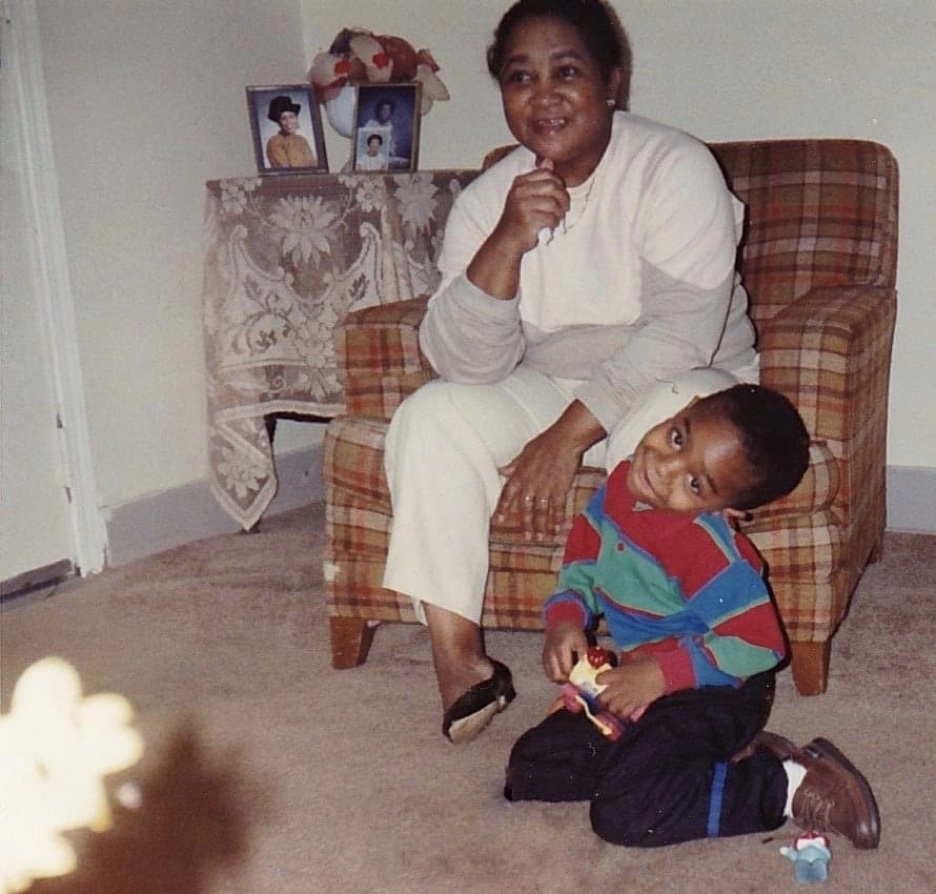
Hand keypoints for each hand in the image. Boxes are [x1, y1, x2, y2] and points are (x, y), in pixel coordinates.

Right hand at [495, 158, 570, 253]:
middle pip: (553, 187)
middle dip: (563, 199)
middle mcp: (520, 191)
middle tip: (564, 208)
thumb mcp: (525, 195)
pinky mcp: (528, 220)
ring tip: (556, 219)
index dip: (559, 184)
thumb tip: (548, 160)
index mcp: (520, 182)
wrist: (506, 241)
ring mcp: (523, 205)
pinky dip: (554, 223)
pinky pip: (551, 218)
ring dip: (559, 213)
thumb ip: (538, 178)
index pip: (547, 173)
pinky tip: (550, 226)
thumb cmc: (519, 219)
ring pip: (554, 204)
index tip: (559, 195)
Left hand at [495, 401, 604, 540]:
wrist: (565, 438)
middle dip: (525, 524)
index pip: (507, 495)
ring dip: (540, 526)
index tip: (498, 520)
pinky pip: (558, 508)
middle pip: (525, 509)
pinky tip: (559, 528)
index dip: (503, 509)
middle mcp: (530, 484)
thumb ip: (514, 465)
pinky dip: (558, 519)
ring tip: (540, 538)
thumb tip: (501, 471)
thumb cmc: (546, 442)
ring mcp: (545, 487)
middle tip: (526, 537)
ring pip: (540, 512)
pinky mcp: (560, 488)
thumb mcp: (525, 452)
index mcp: (520, 474)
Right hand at [543, 622, 588, 682]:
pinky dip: (556, 675)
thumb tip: (589, 669)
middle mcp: (550, 654)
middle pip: (557, 677)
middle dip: (567, 680)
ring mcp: (545, 657)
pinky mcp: (543, 659)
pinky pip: (548, 673)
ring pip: (551, 677)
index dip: (575, 677)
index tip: (582, 678)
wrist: (561, 625)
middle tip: (575, 679)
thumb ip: (585, 655)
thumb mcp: (582, 641)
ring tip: (569, 675)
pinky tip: (563, 670)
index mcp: (561, 649)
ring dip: (561, 679)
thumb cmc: (573, 633)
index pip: (567, 670)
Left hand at [596, 656, 665, 719]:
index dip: (599, 680)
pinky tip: (623, 711)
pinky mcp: (637, 704)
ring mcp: (628, 697)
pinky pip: (625, 713)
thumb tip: (623, 659)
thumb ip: (626, 659)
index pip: (599, 679)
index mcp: (618, 673)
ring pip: (612, 708)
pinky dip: (623, 713)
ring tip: (613, 705)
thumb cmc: (650, 662)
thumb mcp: (636, 656)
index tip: (602, 680)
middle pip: (602, 698)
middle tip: (604, 697)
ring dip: (611, 707)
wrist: (665, 673)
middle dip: (602, 698)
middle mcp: (620, 687)